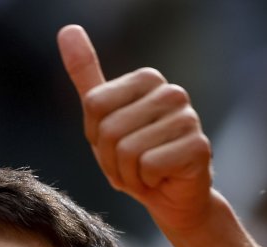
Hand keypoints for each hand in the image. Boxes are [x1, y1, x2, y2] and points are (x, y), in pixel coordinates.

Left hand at [58, 25, 213, 233]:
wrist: (170, 197)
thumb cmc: (134, 158)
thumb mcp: (102, 118)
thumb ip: (86, 74)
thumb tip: (68, 30)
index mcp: (147, 79)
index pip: (94, 104)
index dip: (95, 136)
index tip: (113, 145)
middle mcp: (171, 92)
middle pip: (109, 129)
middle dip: (110, 160)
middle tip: (130, 166)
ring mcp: (188, 118)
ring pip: (127, 151)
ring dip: (128, 174)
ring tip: (145, 174)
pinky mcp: (199, 146)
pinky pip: (148, 166)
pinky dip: (147, 182)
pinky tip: (161, 179)